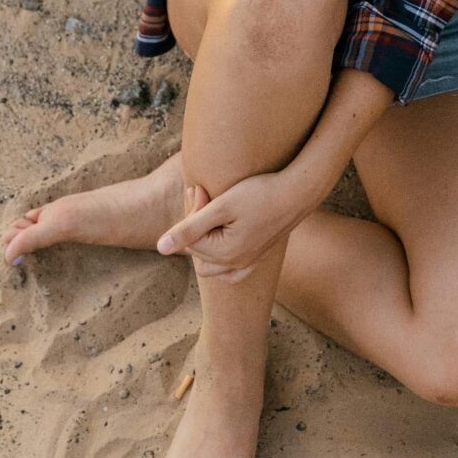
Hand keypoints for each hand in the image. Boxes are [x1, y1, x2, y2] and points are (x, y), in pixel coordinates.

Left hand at [157, 169, 320, 281]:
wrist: (298, 192)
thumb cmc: (260, 193)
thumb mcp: (221, 207)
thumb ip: (188, 228)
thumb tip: (160, 249)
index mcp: (224, 254)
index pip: (189, 239)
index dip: (191, 211)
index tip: (201, 188)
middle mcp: (235, 266)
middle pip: (198, 250)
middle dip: (196, 224)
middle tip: (207, 194)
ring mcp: (248, 264)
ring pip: (210, 262)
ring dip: (207, 239)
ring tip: (216, 213)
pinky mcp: (258, 258)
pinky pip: (231, 269)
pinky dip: (222, 257)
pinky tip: (225, 238)